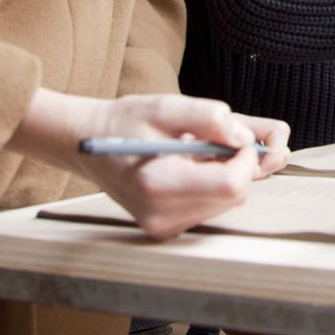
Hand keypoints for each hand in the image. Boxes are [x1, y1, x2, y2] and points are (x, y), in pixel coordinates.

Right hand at [8, 89, 290, 239]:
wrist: (87, 143)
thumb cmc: (125, 121)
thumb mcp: (166, 106)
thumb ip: (209, 117)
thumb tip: (246, 138)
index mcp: (160, 184)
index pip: (232, 185)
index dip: (247, 157)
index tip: (237, 134)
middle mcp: (162, 216)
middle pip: (235, 195)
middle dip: (240, 163)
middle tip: (224, 136)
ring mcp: (164, 227)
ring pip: (228, 201)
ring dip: (228, 172)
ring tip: (197, 148)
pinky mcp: (168, 229)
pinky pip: (212, 205)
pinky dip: (215, 182)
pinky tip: (193, 164)